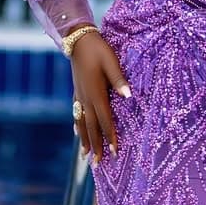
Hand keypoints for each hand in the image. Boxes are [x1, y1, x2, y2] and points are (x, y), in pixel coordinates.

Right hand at [71, 32, 130, 163]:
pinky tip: (76, 134)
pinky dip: (77, 126)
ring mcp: (79, 96)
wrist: (78, 40)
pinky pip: (76, 114)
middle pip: (92, 127)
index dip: (110, 137)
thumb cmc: (99, 50)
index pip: (105, 120)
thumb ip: (119, 80)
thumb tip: (129, 96)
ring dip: (85, 141)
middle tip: (97, 164)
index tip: (113, 153)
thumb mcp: (112, 62)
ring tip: (86, 156)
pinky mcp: (76, 92)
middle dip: (95, 146)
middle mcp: (86, 99)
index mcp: (96, 94)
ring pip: (82, 123)